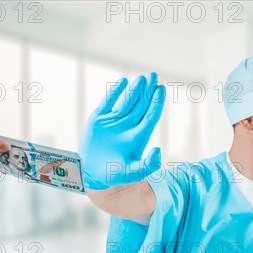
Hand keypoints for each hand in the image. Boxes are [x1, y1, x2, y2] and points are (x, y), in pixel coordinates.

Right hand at [79, 72, 165, 189]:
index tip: (161, 89)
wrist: (91, 175)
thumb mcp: (133, 174)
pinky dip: (114, 92)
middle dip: (148, 91)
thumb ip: (147, 165)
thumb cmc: (114, 176)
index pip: (150, 116)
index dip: (156, 102)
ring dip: (135, 90)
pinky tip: (123, 82)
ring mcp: (113, 122)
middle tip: (153, 76)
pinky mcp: (99, 119)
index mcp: (138, 137)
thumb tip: (158, 151)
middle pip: (141, 105)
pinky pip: (108, 102)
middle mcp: (128, 127)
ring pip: (127, 101)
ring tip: (142, 79)